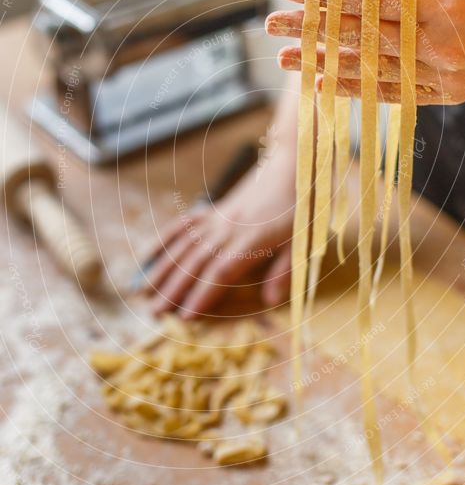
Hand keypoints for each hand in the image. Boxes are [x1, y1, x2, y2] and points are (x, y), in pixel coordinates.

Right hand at [142, 139, 295, 317]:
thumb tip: (270, 301)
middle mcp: (227, 230)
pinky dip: (163, 240)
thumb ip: (284, 271)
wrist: (289, 167)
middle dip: (173, 290)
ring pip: (183, 246)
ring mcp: (216, 219)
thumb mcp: (301, 241)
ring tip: (143, 292)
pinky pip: (182, 226)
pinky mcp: (212, 210)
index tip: (185, 316)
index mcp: (251, 240)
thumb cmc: (299, 208)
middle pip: (195, 263)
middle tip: (154, 313)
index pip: (220, 273)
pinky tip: (147, 256)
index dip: (201, 295)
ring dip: (162, 270)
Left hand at [265, 0, 464, 104]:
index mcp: (442, 3)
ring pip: (371, 71)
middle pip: (360, 36)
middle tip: (271, 26)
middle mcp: (438, 44)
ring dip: (324, 65)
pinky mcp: (448, 94)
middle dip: (312, 30)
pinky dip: (359, 89)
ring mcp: (443, 75)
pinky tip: (326, 85)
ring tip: (287, 62)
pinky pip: (394, 93)